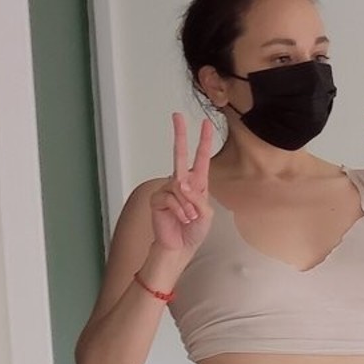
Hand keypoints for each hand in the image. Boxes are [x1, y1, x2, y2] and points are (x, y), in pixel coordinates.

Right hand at [149, 113, 213, 256]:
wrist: (180, 248)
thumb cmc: (194, 231)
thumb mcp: (205, 214)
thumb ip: (197, 198)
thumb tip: (180, 183)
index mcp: (196, 184)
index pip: (200, 159)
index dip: (204, 141)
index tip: (205, 124)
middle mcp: (181, 183)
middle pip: (179, 155)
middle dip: (180, 135)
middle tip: (177, 116)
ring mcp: (168, 189)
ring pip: (180, 187)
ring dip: (188, 206)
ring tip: (189, 219)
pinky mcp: (158, 199)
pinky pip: (171, 198)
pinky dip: (180, 211)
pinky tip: (181, 219)